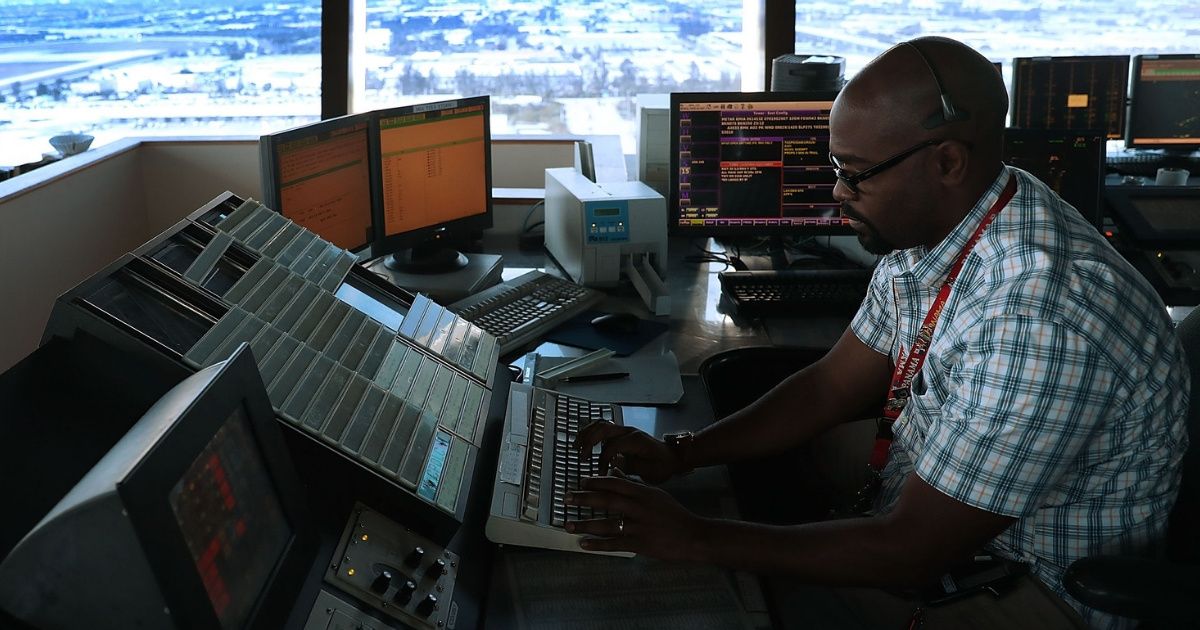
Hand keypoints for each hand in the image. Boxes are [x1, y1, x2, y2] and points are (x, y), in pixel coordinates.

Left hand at [566, 470, 705, 558]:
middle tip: (567, 498)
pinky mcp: (640, 544)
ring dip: (585, 524)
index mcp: (643, 493)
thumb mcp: (655, 494)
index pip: (615, 484)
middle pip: (607, 501)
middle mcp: (639, 508)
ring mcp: (639, 527)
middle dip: (584, 499)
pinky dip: (598, 544)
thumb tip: (614, 473)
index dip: (596, 482)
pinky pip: (615, 544)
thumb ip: (634, 485)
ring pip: (607, 524)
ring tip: (568, 524)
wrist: (693, 535)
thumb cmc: (673, 514)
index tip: (581, 483)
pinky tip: (584, 544)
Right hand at [573, 422, 683, 483]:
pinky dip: (590, 432)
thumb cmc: (662, 466)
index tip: (600, 473)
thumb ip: (630, 467)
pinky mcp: (621, 432)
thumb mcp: (649, 471)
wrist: (672, 456)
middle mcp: (629, 431)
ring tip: (577, 446)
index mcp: (636, 440)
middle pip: (603, 429)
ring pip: (601, 424)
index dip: (603, 459)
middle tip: (581, 457)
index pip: (612, 446)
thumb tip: (611, 466)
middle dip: (589, 442)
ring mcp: (624, 429)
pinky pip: (603, 426)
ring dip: (586, 434)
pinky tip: (583, 441)